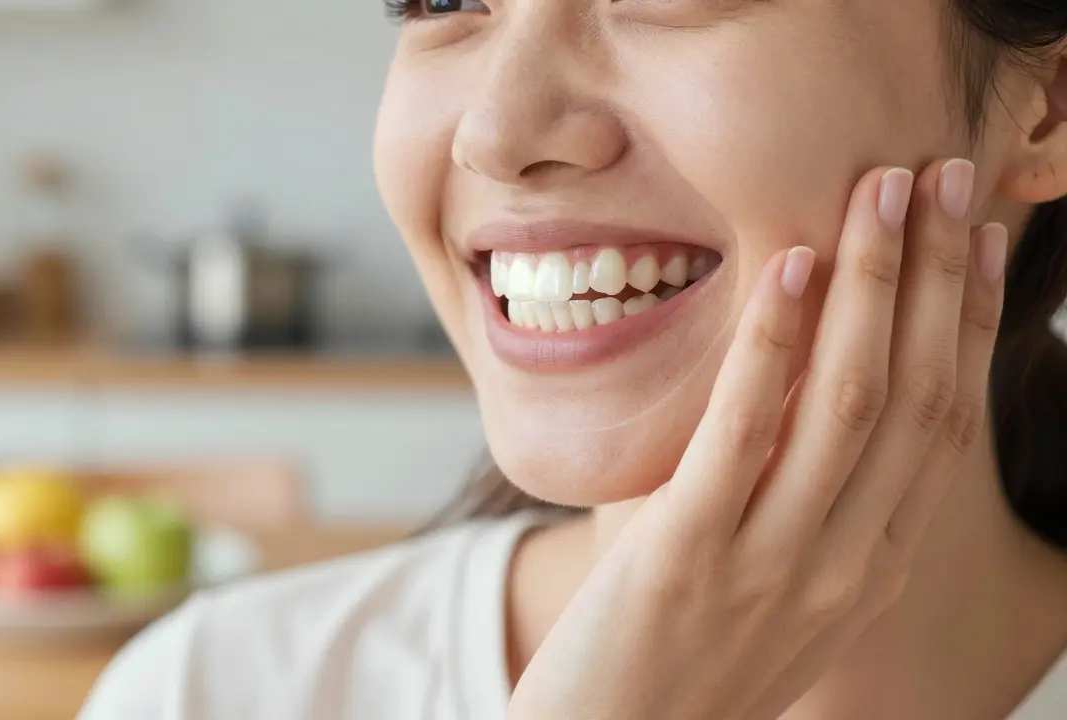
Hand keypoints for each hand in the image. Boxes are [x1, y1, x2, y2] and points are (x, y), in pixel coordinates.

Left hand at [507, 160, 1009, 719]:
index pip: (942, 430)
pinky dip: (774, 343)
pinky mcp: (690, 555)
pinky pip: (744, 431)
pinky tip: (787, 269)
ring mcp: (775, 564)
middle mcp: (845, 567)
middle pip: (916, 398)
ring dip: (873, 286)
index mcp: (869, 572)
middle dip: (934, 278)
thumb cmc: (680, 669)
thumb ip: (802, 516)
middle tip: (942, 177)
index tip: (973, 241)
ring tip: (880, 190)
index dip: (965, 326)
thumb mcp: (772, 599)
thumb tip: (798, 407)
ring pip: (850, 403)